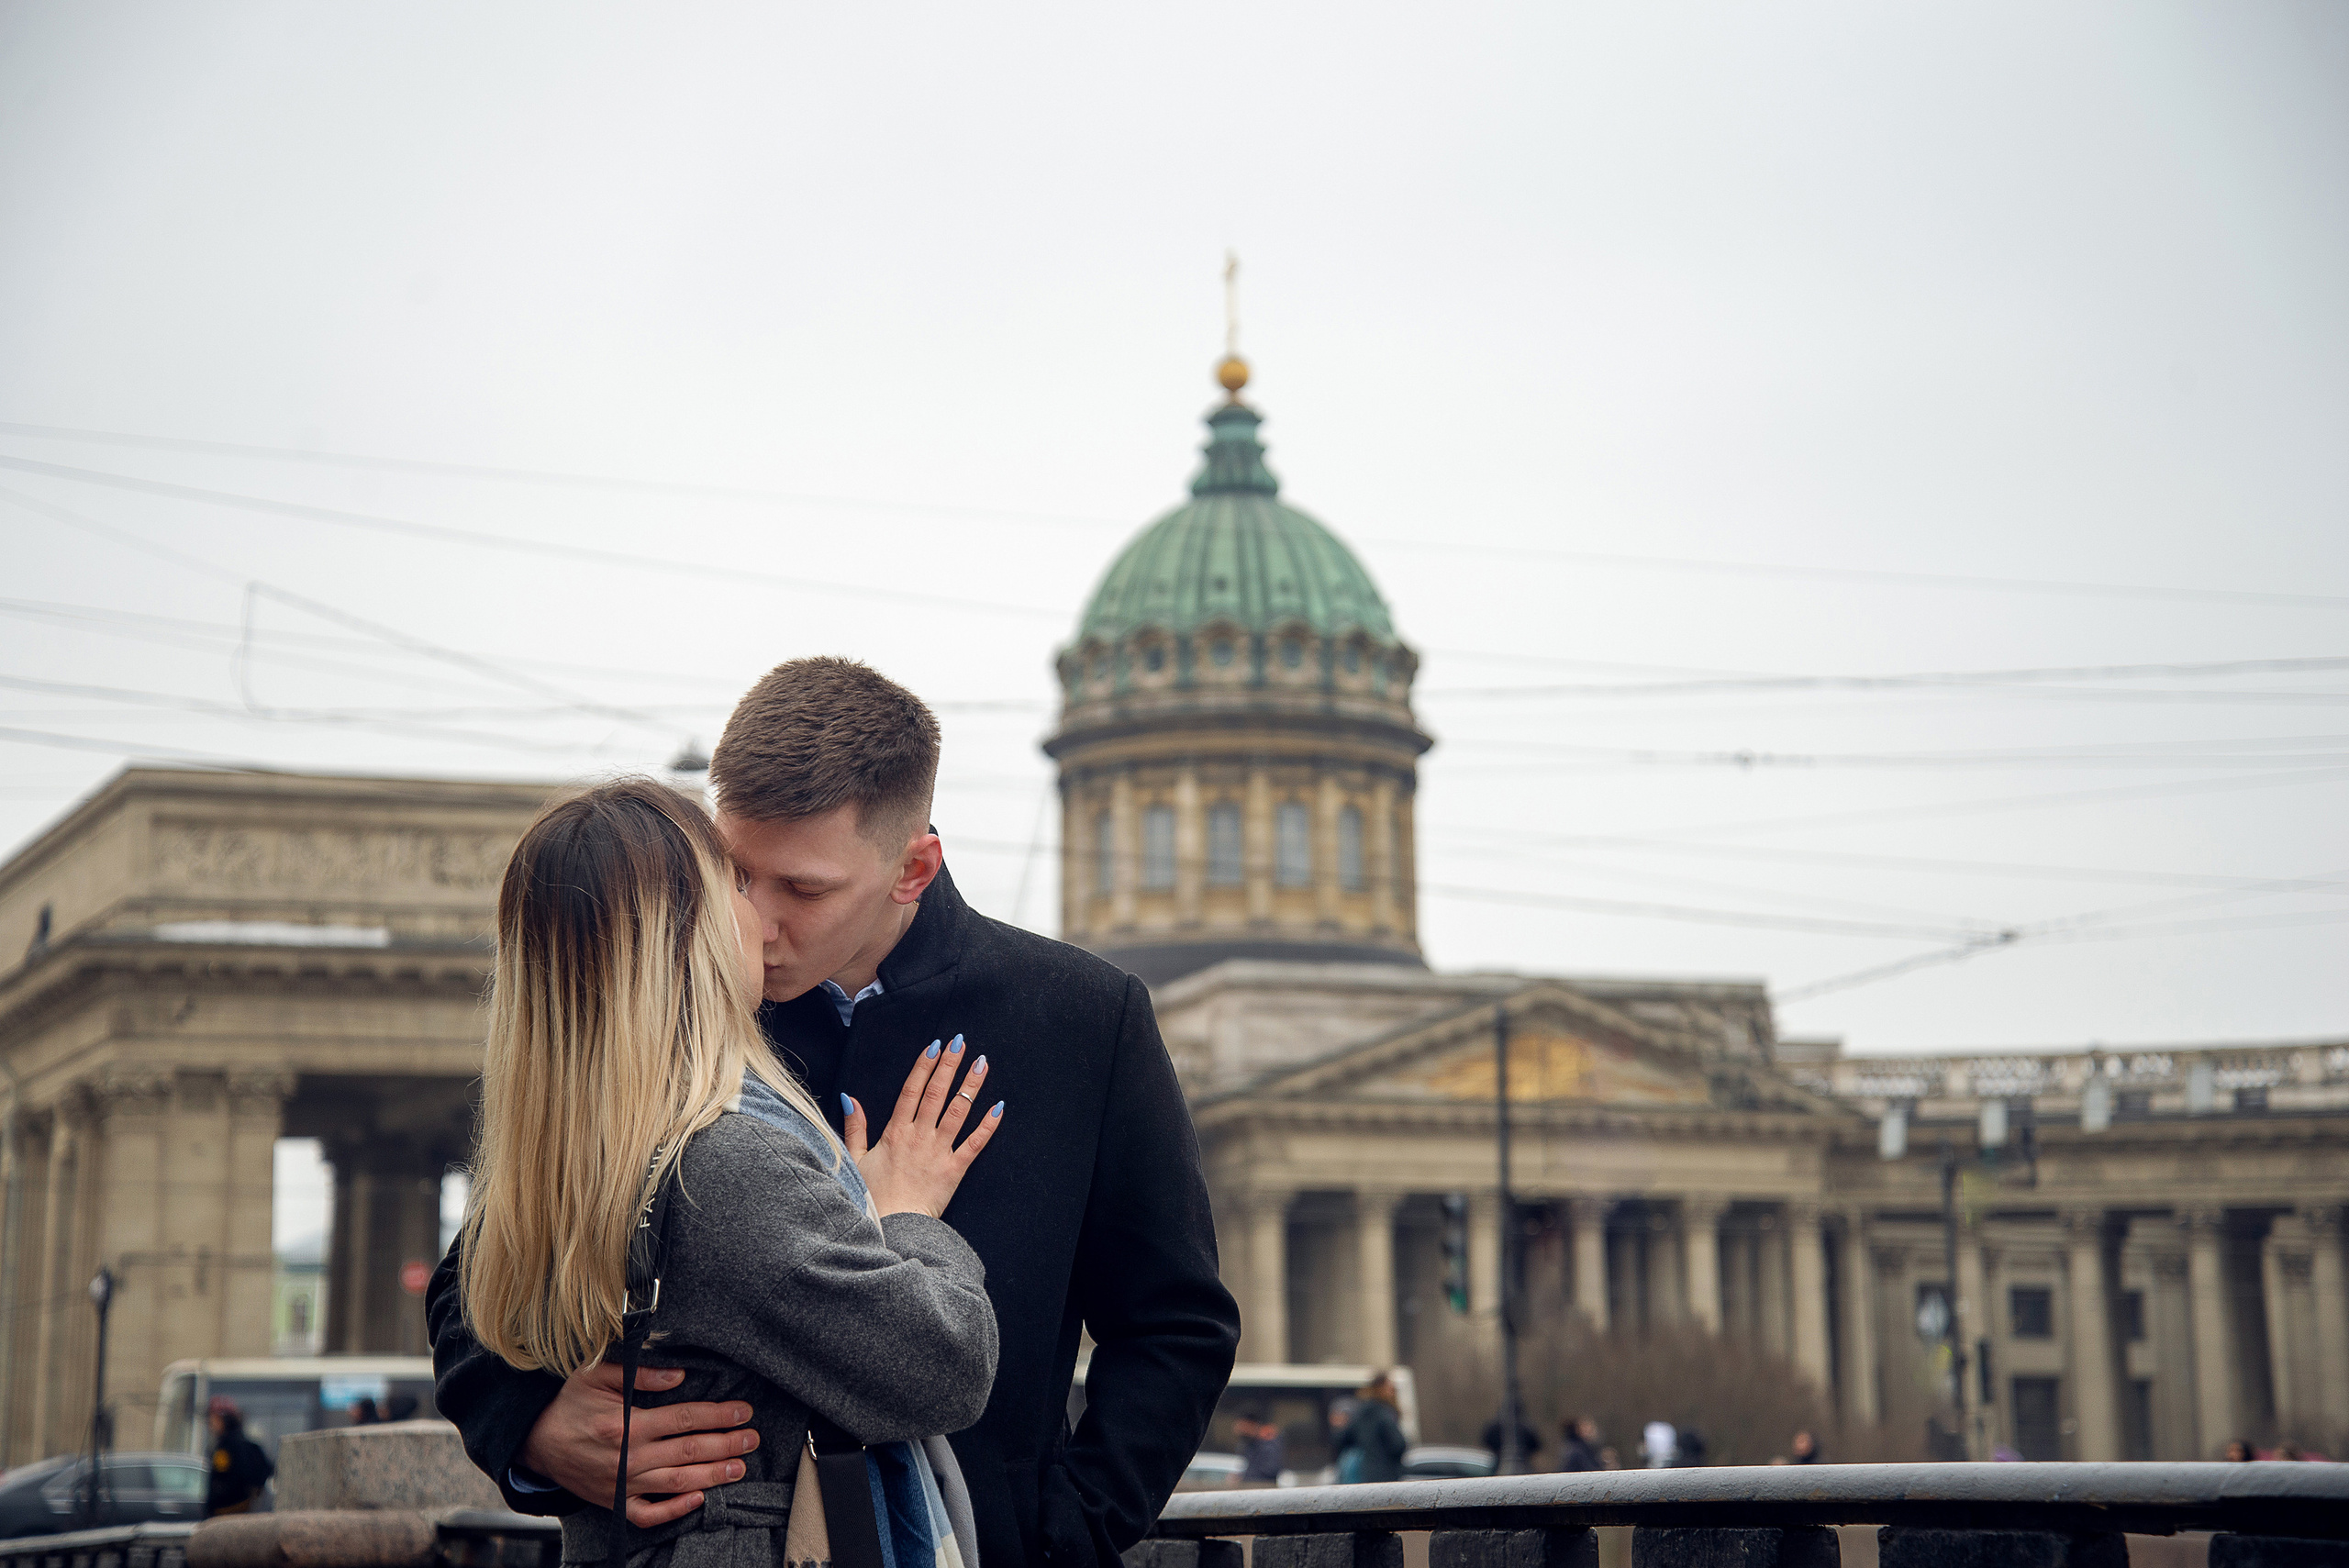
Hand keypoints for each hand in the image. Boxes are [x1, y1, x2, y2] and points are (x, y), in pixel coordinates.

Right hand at [517, 1362, 759, 1525]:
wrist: (535, 1440)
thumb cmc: (569, 1403)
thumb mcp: (598, 1374)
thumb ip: (641, 1374)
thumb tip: (680, 1376)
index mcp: (625, 1424)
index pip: (684, 1419)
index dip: (718, 1415)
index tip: (743, 1411)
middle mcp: (628, 1457)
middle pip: (689, 1452)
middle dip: (726, 1445)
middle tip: (752, 1439)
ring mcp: (622, 1484)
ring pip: (677, 1482)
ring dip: (713, 1476)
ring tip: (740, 1468)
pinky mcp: (614, 1502)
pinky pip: (649, 1514)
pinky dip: (675, 1509)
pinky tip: (699, 1499)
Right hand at [843, 1034, 1002, 1218]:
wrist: (892, 1227)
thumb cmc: (873, 1196)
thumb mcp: (855, 1159)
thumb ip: (854, 1127)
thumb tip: (849, 1098)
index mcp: (895, 1132)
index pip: (911, 1090)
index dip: (923, 1066)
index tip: (934, 1046)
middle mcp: (919, 1136)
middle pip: (936, 1093)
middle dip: (949, 1065)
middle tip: (960, 1042)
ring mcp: (938, 1151)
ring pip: (957, 1111)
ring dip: (971, 1086)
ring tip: (982, 1063)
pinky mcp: (955, 1169)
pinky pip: (975, 1143)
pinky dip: (988, 1125)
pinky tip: (999, 1106)